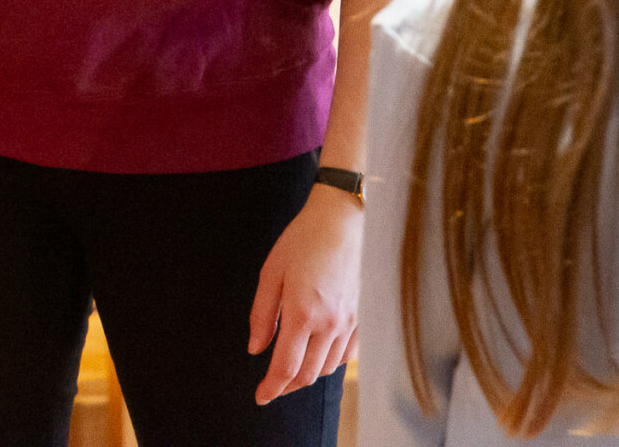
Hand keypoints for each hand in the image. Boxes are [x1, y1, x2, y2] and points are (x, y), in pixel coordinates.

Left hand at [249, 185, 361, 404]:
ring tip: (291, 370)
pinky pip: (346, 355)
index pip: (286, 367)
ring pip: (328, 368)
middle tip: (271, 385)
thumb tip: (255, 348)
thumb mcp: (270, 273)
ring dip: (308, 375)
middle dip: (287, 386)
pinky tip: (317, 354)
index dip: (271, 388)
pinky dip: (329, 362)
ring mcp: (350, 322)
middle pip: (308, 375)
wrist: (342, 221)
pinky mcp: (362, 318)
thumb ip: (262, 315)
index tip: (260, 397)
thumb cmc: (303, 241)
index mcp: (303, 313)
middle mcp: (330, 324)